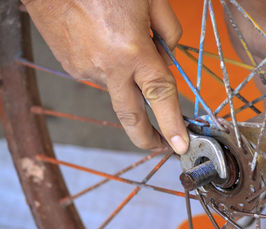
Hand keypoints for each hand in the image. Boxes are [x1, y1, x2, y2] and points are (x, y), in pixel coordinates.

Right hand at [23, 0, 188, 153]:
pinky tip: (106, 43)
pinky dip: (110, 65)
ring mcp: (86, 69)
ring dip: (128, 77)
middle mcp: (107, 67)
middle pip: (131, 117)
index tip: (180, 145)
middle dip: (147, 137)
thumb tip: (169, 57)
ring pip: (117, 87)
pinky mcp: (71, 67)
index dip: (173, 124)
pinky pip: (100, 74)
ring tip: (124, 43)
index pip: (160, 96)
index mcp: (132, 50)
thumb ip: (169, 31)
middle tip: (160, 144)